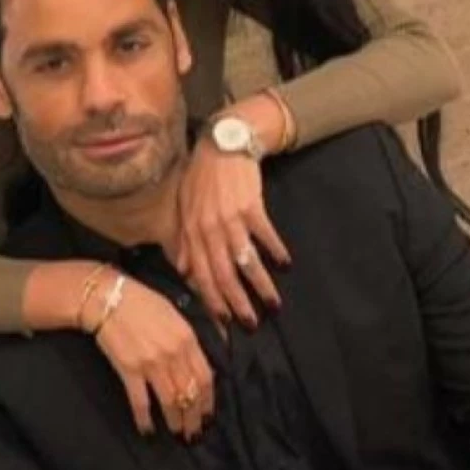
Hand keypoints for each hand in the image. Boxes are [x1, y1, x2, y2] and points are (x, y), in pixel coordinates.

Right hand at [89, 273, 213, 440]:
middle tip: (194, 432)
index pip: (205, 376)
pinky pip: (141, 402)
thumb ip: (192, 335)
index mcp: (187, 337)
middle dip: (194, 417)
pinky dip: (146, 420)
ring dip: (176, 422)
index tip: (208, 414)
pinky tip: (148, 431)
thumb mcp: (174, 311)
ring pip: (171, 401)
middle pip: (190, 393)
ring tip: (178, 434)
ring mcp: (151, 363)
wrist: (108, 298)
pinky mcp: (129, 370)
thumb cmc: (141, 301)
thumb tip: (214, 349)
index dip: (208, 400)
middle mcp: (173, 353)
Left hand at [176, 136, 290, 325]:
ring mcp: (230, 218)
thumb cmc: (201, 178)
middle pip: (223, 274)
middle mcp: (209, 229)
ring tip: (273, 304)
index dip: (212, 301)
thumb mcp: (185, 209)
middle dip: (237, 303)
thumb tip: (185, 272)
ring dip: (260, 285)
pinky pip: (264, 235)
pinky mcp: (251, 206)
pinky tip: (285, 264)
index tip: (224, 323)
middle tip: (251, 325)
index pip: (201, 275)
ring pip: (245, 260)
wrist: (222, 144)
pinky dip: (275, 250)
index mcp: (192, 232)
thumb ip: (185, 242)